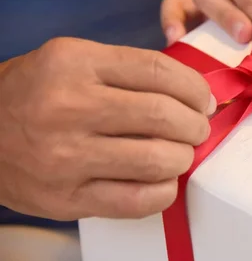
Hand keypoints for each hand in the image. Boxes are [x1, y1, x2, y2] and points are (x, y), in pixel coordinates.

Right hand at [0, 38, 213, 219]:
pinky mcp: (65, 198)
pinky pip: (137, 201)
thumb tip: (197, 95)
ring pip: (156, 159)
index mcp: (75, 64)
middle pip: (163, 116)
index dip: (195, 88)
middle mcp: (69, 107)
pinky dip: (165, 191)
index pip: (159, 71)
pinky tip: (164, 180)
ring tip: (180, 152)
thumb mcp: (75, 60)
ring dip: (184, 157)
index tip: (204, 100)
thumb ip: (131, 71)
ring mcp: (65, 157)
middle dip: (196, 124)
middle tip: (197, 128)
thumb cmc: (38, 92)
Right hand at [161, 0, 251, 44]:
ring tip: (186, 40)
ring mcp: (208, 6)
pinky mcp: (198, 25)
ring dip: (186, 22)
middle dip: (223, 14)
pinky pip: (177, 18)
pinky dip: (172, 27)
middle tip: (243, 36)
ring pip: (184, 3)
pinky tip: (176, 44)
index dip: (246, 0)